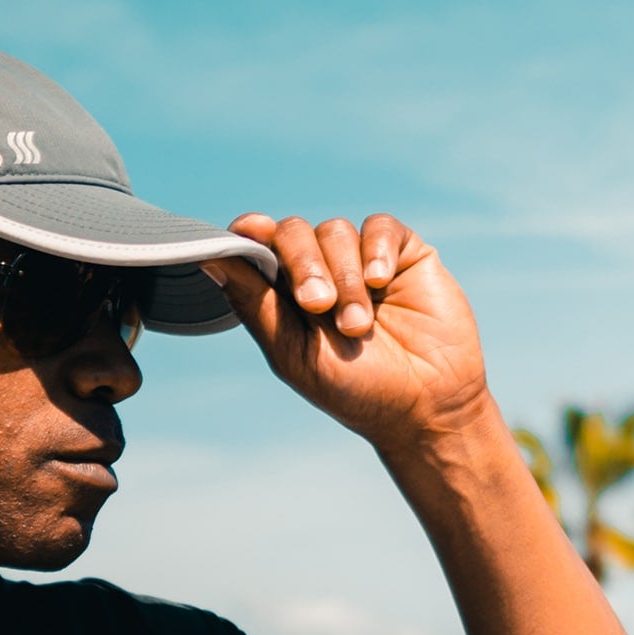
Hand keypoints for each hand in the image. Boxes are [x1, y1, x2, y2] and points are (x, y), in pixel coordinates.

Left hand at [204, 213, 489, 451]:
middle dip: (302, 264)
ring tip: (357, 325)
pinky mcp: (402, 253)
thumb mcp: (294, 353)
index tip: (247, 232)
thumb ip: (255, 305)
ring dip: (345, 278)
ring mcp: (360, 260)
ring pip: (335, 231)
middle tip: (317, 305)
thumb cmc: (353, 390)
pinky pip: (380, 227)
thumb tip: (210, 260)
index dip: (250, 235)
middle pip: (293, 233)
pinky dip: (376, 251)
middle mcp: (320, 271)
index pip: (259, 248)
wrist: (423, 406)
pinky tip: (380, 282)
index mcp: (285, 295)